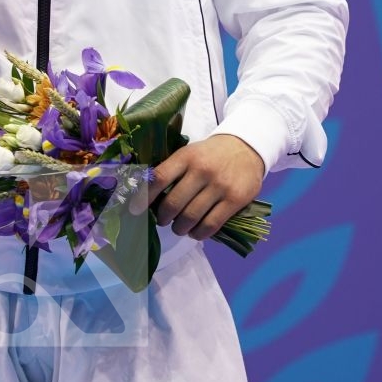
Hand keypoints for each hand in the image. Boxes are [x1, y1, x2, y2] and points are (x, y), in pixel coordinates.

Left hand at [128, 134, 264, 239]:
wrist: (246, 147)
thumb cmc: (210, 154)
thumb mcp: (189, 153)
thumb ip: (172, 171)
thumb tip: (147, 197)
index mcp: (186, 156)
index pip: (159, 178)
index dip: (144, 198)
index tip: (135, 210)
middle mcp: (201, 170)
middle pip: (173, 203)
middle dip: (163, 218)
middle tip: (162, 220)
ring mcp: (219, 185)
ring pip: (191, 217)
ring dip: (180, 228)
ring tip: (179, 228)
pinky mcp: (235, 200)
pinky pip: (211, 225)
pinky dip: (199, 234)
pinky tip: (195, 232)